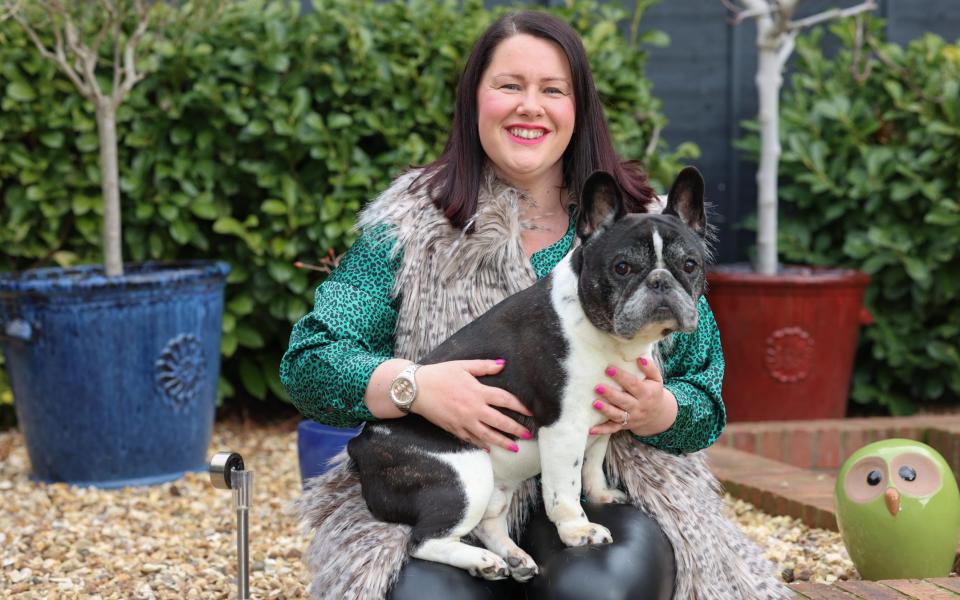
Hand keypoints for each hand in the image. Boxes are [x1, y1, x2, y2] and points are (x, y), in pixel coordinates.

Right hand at [410, 359, 532, 451]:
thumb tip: (503, 364)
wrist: (416, 389)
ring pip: (487, 435)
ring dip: (502, 442)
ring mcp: (463, 422)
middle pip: (500, 422)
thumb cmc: (440, 374)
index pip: (505, 400)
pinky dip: (481, 445)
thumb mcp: (463, 366)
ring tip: (514, 448)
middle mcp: (473, 409)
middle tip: (528, 435)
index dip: (520, 406)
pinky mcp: (454, 429)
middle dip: (516, 429)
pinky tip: (489, 449)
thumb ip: (484, 366)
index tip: (532, 412)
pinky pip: (471, 439)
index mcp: (478, 392)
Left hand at [588, 356, 677, 436]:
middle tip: (597, 387)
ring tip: (594, 403)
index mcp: (646, 393)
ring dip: (605, 410)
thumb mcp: (656, 379)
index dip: (621, 377)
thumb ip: (650, 368)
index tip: (608, 369)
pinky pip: (612, 429)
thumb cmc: (652, 391)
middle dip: (610, 394)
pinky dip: (601, 430)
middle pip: (624, 401)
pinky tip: (590, 430)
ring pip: (617, 415)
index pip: (633, 384)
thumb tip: (640, 357)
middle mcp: (638, 407)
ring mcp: (631, 418)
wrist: (657, 414)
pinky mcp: (623, 426)